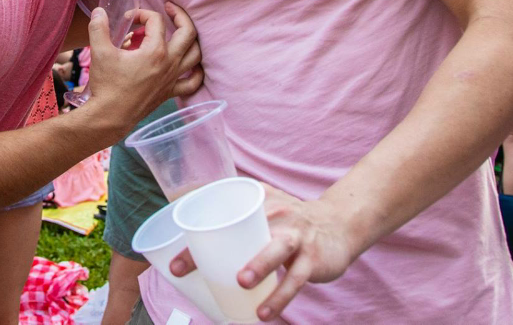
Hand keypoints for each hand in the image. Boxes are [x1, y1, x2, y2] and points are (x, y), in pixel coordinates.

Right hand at [86, 3, 202, 123]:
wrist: (110, 116)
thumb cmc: (107, 85)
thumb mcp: (99, 53)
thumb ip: (99, 28)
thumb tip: (99, 11)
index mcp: (155, 52)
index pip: (156, 21)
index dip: (142, 13)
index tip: (128, 19)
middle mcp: (169, 63)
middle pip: (188, 32)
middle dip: (180, 15)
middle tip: (170, 9)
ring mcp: (172, 78)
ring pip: (195, 54)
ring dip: (191, 39)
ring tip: (181, 32)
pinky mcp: (170, 91)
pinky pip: (193, 82)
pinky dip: (196, 71)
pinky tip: (191, 65)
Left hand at [170, 185, 357, 320]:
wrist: (340, 224)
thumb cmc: (290, 221)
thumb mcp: (264, 207)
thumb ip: (232, 213)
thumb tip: (190, 231)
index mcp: (257, 200)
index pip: (219, 212)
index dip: (193, 233)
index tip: (173, 261)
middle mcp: (277, 213)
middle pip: (240, 230)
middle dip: (212, 250)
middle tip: (185, 269)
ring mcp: (297, 235)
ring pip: (275, 249)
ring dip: (258, 265)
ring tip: (240, 283)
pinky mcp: (313, 258)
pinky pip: (295, 279)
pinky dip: (280, 297)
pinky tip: (264, 314)